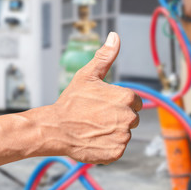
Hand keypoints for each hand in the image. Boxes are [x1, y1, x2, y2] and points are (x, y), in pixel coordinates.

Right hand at [37, 32, 141, 163]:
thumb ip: (105, 57)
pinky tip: (95, 139)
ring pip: (125, 133)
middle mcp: (129, 118)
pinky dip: (109, 146)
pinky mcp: (116, 152)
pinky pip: (118, 148)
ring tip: (94, 128)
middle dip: (119, 117)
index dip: (120, 103)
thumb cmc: (71, 101)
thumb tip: (115, 36)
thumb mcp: (87, 75)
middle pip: (132, 118)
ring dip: (113, 132)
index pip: (135, 102)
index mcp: (126, 98)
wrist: (55, 129)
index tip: (105, 105)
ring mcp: (123, 137)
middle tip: (97, 117)